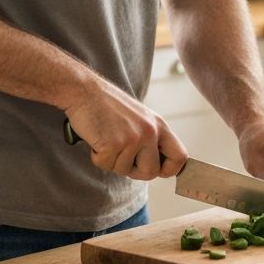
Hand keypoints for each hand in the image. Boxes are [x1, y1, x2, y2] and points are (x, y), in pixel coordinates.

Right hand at [64, 82, 187, 181]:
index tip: (158, 171)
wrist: (84, 90)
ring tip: (106, 137)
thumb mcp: (139, 118)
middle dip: (134, 171)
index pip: (180, 157)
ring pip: (124, 170)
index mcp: (159, 125)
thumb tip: (156, 167)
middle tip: (120, 155)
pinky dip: (97, 156)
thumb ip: (150, 139)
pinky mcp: (113, 144)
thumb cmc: (108, 106)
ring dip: (111, 160)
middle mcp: (150, 132)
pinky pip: (105, 165)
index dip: (169, 169)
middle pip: (151, 172)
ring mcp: (133, 138)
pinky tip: (96, 138)